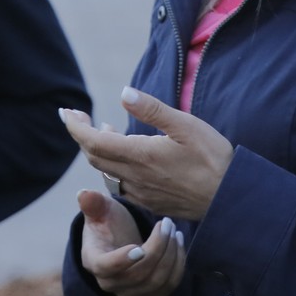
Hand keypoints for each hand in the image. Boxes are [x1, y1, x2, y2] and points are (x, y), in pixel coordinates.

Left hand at [60, 88, 234, 221]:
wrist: (230, 199)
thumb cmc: (213, 158)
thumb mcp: (186, 125)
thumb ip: (152, 109)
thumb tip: (123, 93)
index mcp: (140, 155)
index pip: (93, 141)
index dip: (75, 127)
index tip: (65, 112)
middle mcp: (135, 177)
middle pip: (94, 157)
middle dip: (81, 135)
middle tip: (78, 116)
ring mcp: (141, 193)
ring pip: (106, 171)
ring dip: (97, 150)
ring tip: (101, 128)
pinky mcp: (151, 202)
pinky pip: (120, 184)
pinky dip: (112, 166)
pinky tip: (124, 156)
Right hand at [76, 188, 184, 295]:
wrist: (119, 241)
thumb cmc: (108, 223)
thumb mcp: (101, 209)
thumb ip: (94, 203)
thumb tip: (83, 194)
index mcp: (94, 260)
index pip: (105, 267)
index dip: (121, 261)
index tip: (139, 248)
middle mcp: (109, 283)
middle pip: (139, 274)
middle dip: (158, 247)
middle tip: (167, 223)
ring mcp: (129, 294)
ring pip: (157, 282)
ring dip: (171, 255)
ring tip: (174, 230)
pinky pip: (168, 287)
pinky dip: (178, 266)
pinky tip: (178, 244)